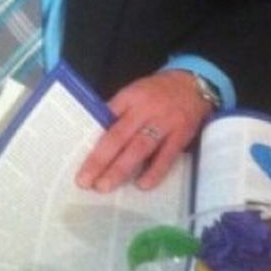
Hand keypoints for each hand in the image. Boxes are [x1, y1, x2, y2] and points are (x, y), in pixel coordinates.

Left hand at [75, 70, 214, 192]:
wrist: (194, 84)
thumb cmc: (158, 91)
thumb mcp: (136, 92)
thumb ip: (119, 111)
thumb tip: (95, 137)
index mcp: (131, 96)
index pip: (107, 116)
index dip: (91, 137)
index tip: (75, 157)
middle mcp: (147, 109)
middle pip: (119, 136)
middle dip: (100, 160)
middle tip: (85, 181)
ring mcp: (165, 123)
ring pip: (140, 147)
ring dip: (121, 168)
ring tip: (105, 186)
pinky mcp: (181, 135)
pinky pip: (167, 156)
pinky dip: (154, 171)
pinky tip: (142, 185)